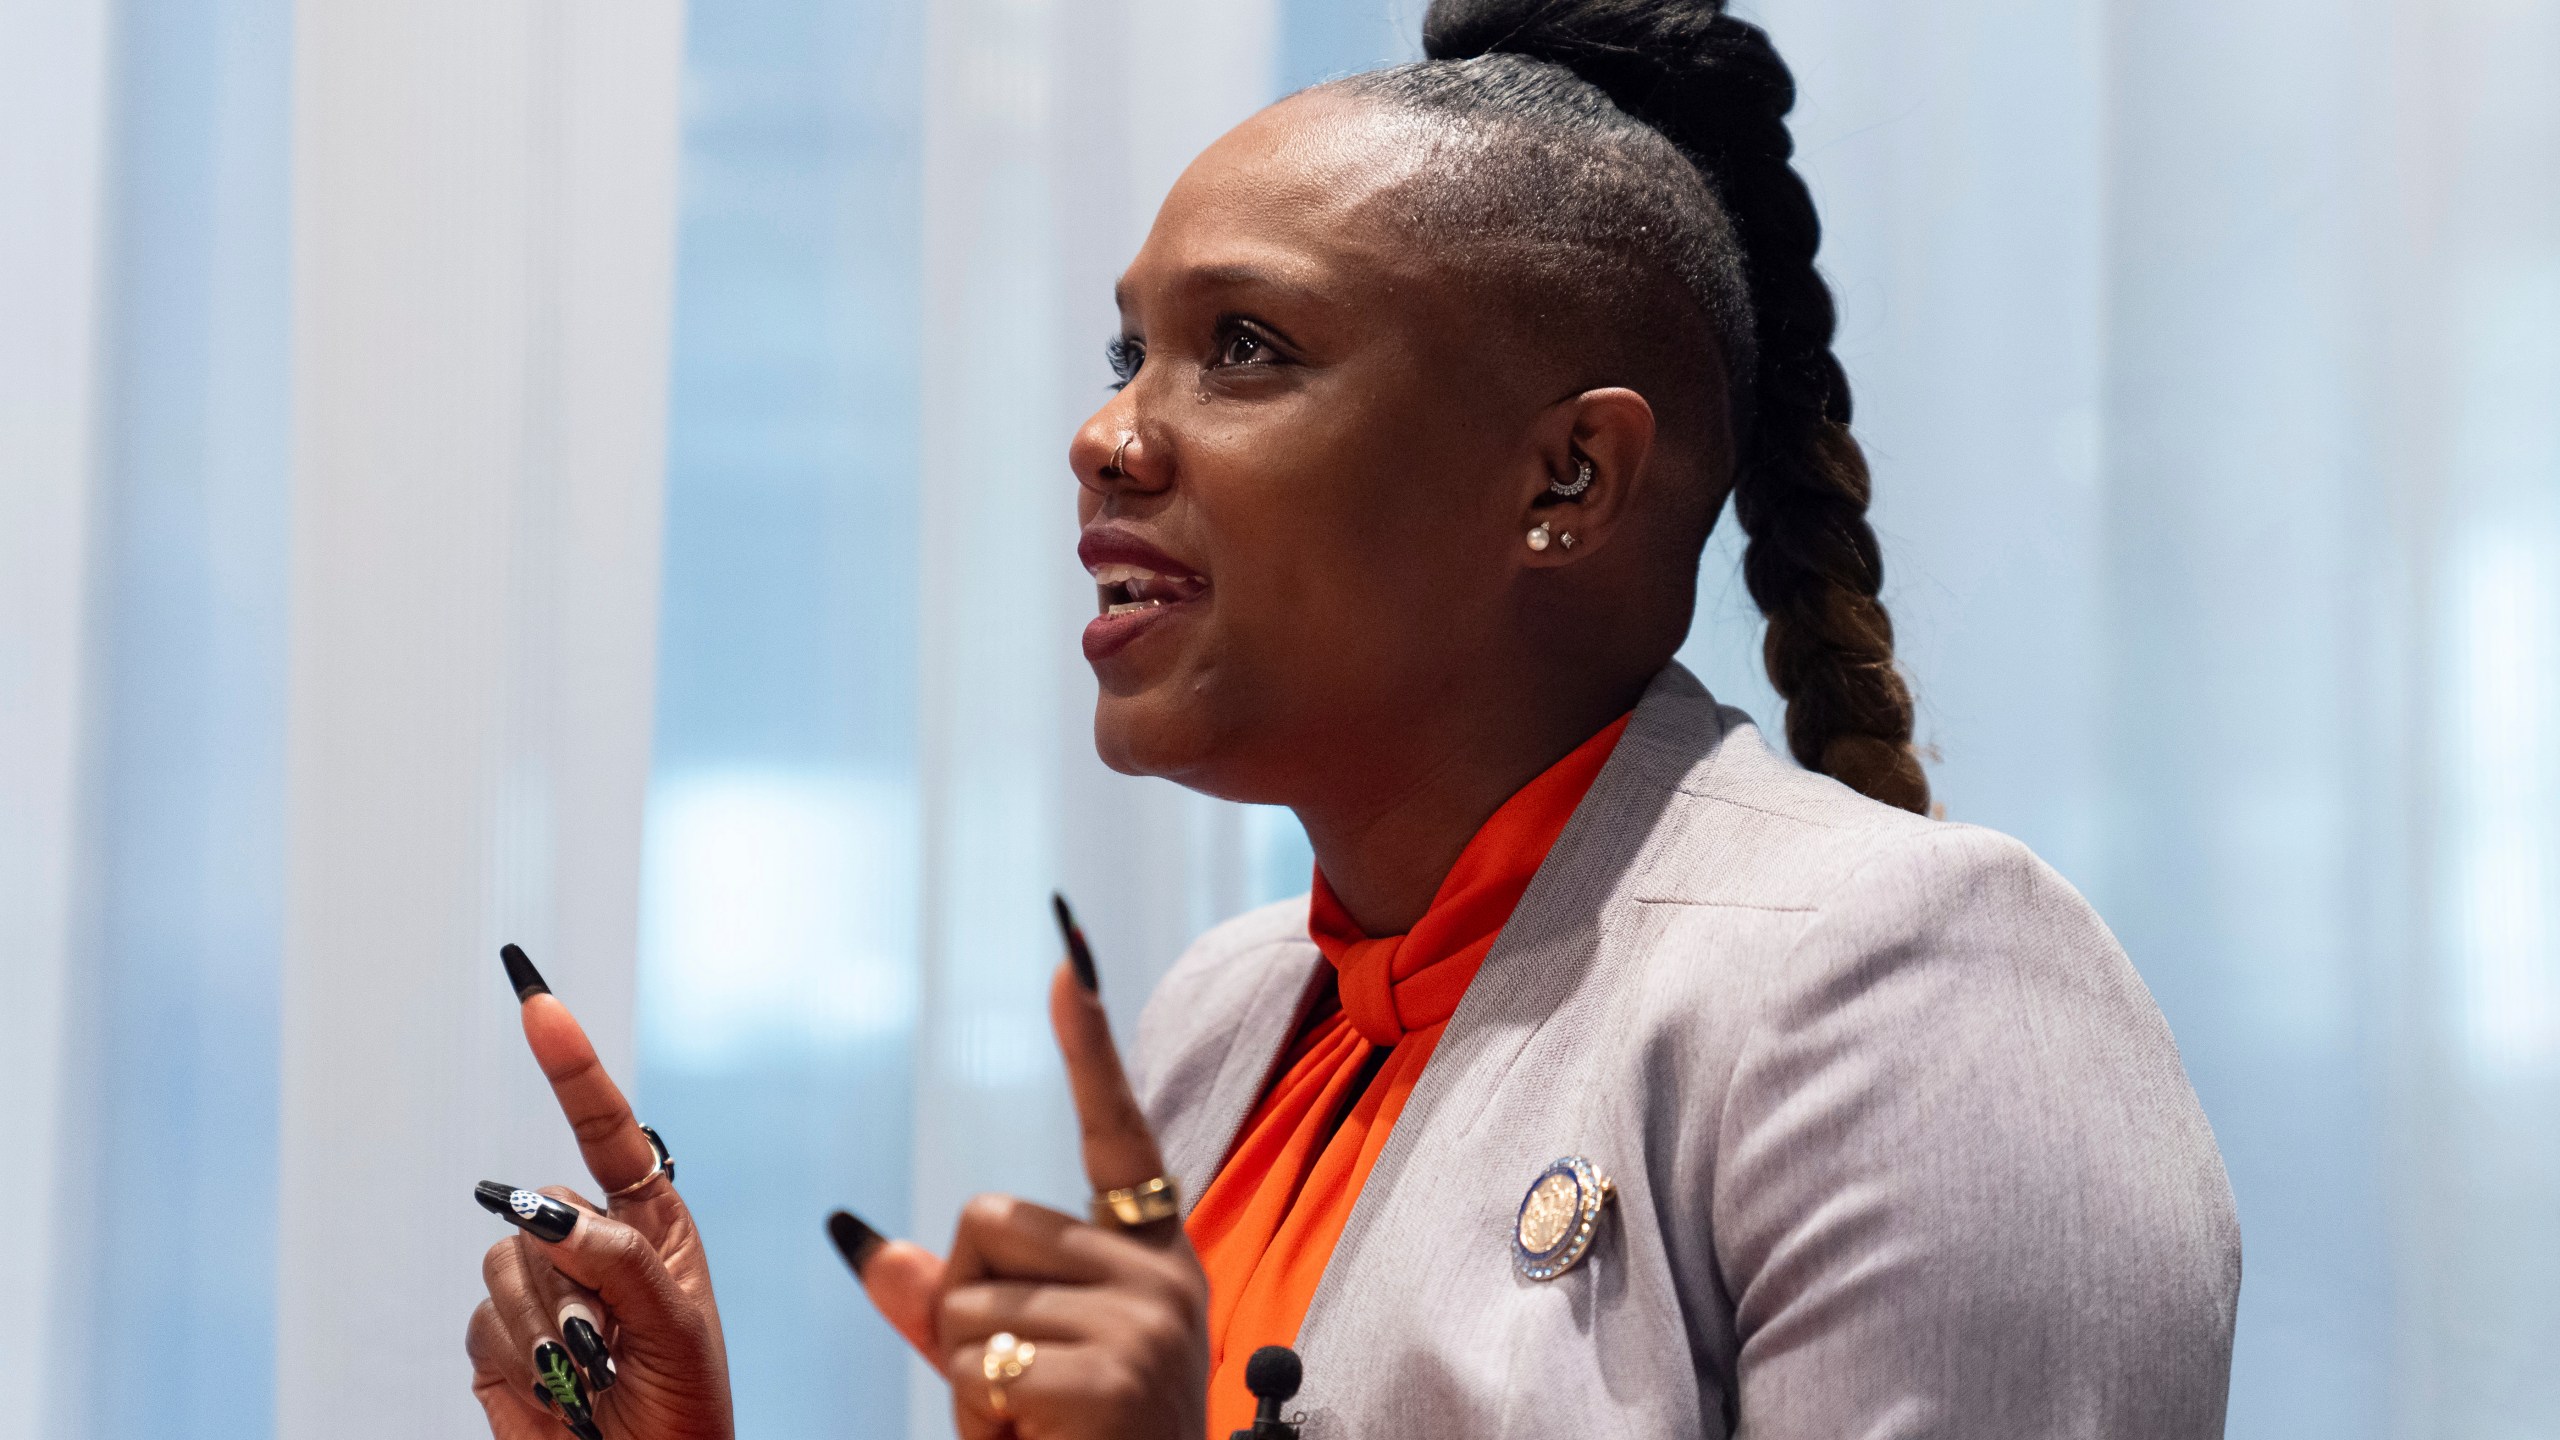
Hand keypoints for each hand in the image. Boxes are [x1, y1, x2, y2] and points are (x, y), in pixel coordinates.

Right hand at [466, 981, 733, 1439]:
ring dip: (551, 1327)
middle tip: (613, 1341)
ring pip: (504, 1262)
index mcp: (650, 1220)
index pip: (604, 1126)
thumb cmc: (685, 1404)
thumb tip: (543, 1210)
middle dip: (575, 1277)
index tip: (537, 1000)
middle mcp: (589, 1239)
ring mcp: (538, 1285)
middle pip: (539, 1205)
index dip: (569, 1062)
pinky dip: (521, 1360)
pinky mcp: (497, 1336)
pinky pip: (482, 1321)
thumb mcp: (676, 1325)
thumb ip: (619, 1259)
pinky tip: (559, 1391)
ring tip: (594, 1371)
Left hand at [929, 966, 1211, 1439]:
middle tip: (1014, 1385)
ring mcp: (1145, 1320)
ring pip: (966, 1296)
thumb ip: (944, 1303)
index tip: (1068, 956)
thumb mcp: (1011, 1367)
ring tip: (1032, 1423)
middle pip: (985, 1217)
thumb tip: (861, 1241)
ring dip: (964, 1374)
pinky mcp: (1113, 1372)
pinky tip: (1041, 1439)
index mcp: (1149, 1258)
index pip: (1115, 1134)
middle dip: (959, 1304)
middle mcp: (1161, 1275)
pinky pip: (981, 1362)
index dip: (1089, 1046)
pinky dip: (981, 1416)